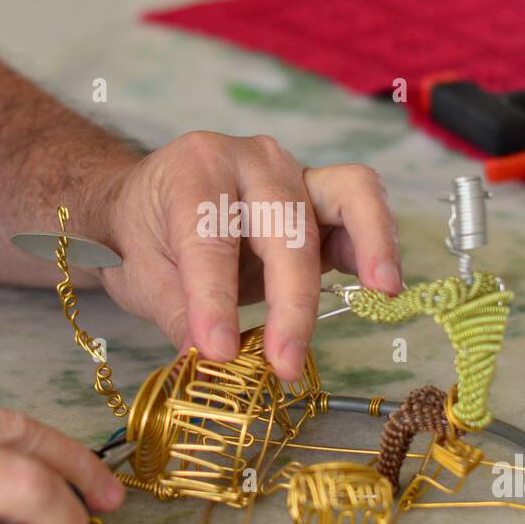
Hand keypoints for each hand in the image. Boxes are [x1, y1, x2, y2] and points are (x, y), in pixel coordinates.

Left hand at [94, 132, 401, 380]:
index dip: (215, 300)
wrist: (149, 202)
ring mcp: (294, 173)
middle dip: (291, 301)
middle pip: (285, 226)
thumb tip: (212, 362)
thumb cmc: (145, 236)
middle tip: (286, 363)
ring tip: (383, 289)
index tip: (218, 352)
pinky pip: (361, 207)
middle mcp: (251, 160)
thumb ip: (179, 316)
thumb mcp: (141, 277)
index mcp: (194, 171)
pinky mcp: (322, 197)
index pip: (210, 240)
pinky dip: (376, 241)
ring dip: (371, 243)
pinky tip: (381, 284)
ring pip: (348, 194)